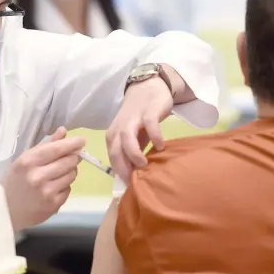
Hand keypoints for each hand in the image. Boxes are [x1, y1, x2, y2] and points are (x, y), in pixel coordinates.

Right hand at [2, 127, 84, 231]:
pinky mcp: (54, 205)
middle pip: (69, 161)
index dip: (72, 143)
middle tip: (71, 157)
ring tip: (58, 174)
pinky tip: (53, 187)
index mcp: (28, 161)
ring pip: (72, 175)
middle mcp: (38, 176)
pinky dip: (65, 186)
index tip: (82, 141)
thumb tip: (63, 131)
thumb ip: (46, 145)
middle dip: (73, 157)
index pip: (57, 149)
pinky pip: (69, 189)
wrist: (5, 210)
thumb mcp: (25, 160)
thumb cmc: (15, 181)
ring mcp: (47, 192)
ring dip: (69, 172)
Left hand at [107, 69, 182, 183]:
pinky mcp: (149, 111)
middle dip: (122, 167)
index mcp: (113, 135)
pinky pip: (149, 125)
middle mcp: (120, 128)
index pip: (112, 157)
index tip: (129, 185)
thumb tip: (133, 177)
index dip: (119, 172)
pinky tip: (160, 146)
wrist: (148, 87)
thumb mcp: (132, 137)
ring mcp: (134, 119)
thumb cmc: (139, 117)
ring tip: (144, 165)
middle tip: (135, 180)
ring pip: (126, 138)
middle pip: (115, 150)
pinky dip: (154, 136)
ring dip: (133, 153)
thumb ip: (131, 154)